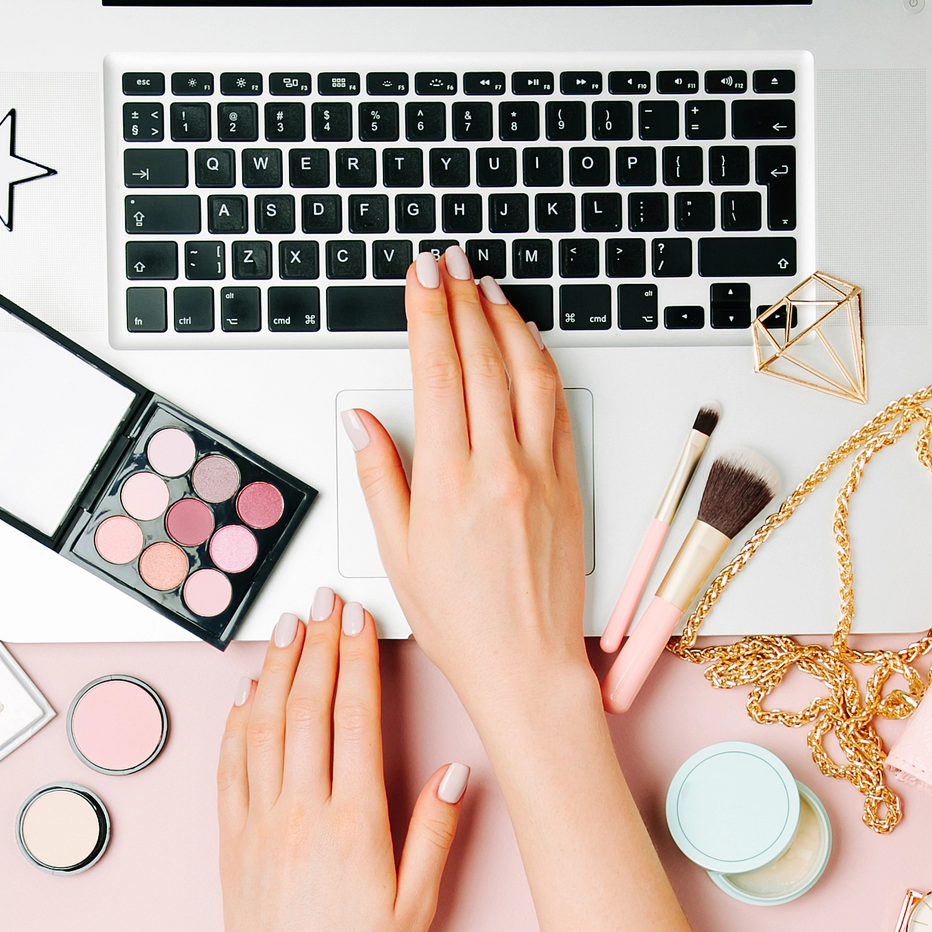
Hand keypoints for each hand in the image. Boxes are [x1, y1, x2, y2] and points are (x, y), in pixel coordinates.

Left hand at [216, 587, 466, 931]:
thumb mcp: (418, 908)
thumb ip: (435, 836)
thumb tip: (453, 774)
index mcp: (353, 825)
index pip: (355, 721)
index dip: (357, 662)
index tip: (359, 622)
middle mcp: (300, 814)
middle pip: (306, 709)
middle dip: (317, 647)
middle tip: (324, 604)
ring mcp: (259, 823)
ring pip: (263, 727)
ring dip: (277, 671)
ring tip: (289, 630)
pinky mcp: (231, 840)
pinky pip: (230, 766)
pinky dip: (237, 722)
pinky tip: (248, 696)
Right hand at [343, 246, 593, 727]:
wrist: (526, 666)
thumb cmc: (462, 624)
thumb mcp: (397, 554)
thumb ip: (379, 477)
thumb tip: (360, 422)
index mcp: (448, 482)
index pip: (437, 372)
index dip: (428, 315)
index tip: (421, 280)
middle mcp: (499, 468)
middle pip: (481, 359)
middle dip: (462, 301)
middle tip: (448, 265)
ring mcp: (541, 472)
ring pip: (528, 373)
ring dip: (506, 323)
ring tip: (486, 290)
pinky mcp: (570, 483)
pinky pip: (557, 407)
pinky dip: (541, 365)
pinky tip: (527, 345)